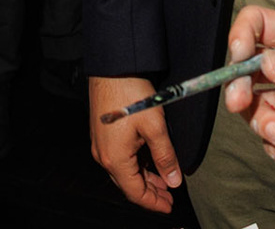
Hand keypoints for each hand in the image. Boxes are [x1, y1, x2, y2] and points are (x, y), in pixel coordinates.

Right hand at [89, 76, 182, 212]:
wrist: (112, 68)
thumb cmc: (131, 93)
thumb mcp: (155, 127)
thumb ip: (165, 156)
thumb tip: (174, 181)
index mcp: (115, 159)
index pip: (135, 192)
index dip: (153, 202)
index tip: (169, 206)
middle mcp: (104, 155)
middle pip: (128, 184)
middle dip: (150, 192)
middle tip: (169, 197)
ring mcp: (101, 144)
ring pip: (124, 171)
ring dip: (144, 178)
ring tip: (163, 180)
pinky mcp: (102, 133)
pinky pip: (119, 158)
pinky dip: (136, 165)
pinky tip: (149, 162)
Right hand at [223, 5, 274, 188]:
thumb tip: (269, 63)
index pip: (263, 27)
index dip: (244, 36)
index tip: (239, 56)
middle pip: (248, 70)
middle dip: (238, 86)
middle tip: (241, 102)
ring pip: (255, 109)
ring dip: (259, 122)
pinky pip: (270, 142)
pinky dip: (273, 147)